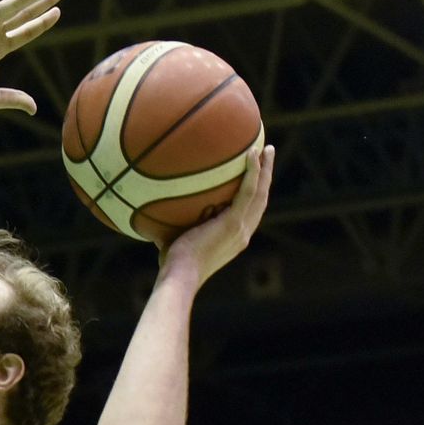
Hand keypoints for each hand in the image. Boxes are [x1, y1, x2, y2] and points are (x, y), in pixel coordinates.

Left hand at [158, 143, 274, 287]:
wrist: (179, 276)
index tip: (255, 179)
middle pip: (261, 200)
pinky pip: (248, 191)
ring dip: (266, 169)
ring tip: (266, 148)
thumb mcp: (177, 242)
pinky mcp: (234, 222)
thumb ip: (176, 228)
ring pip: (261, 193)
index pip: (250, 214)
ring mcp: (241, 228)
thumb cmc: (172, 266)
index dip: (255, 195)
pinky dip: (252, 171)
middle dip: (266, 177)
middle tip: (267, 156)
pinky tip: (251, 153)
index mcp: (234, 240)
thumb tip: (156, 213)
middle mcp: (243, 234)